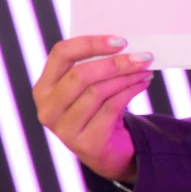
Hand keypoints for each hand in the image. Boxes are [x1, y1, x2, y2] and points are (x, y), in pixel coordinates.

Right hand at [32, 36, 154, 182]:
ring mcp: (63, 129)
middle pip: (80, 75)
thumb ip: (96, 65)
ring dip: (127, 77)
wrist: (106, 150)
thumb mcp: (89, 87)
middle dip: (115, 63)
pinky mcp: (85, 143)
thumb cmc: (98, 109)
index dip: (90, 43)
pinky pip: (111, 108)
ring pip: (98, 92)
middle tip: (142, 56)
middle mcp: (48, 108)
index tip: (120, 40)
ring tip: (145, 69)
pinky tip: (143, 83)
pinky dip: (131, 91)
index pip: (61, 54)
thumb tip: (126, 45)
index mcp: (44, 87)